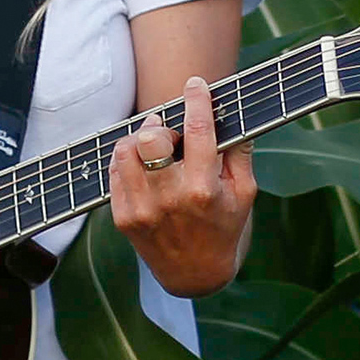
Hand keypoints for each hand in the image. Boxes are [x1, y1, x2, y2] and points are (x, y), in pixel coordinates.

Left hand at [107, 77, 255, 297]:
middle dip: (161, 127)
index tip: (195, 84)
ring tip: (154, 147)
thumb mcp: (244, 193)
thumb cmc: (224, 227)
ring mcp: (141, 209)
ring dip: (140, 140)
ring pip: (126, 151)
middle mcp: (169, 198)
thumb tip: (235, 114)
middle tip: (170, 133)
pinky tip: (143, 166)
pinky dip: (128, 160)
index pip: (198, 131)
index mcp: (203, 189)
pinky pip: (114, 172)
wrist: (195, 275)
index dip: (196, 100)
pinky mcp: (122, 217)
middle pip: (150, 138)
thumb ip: (239, 154)